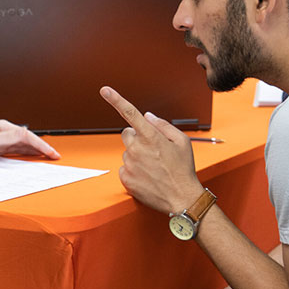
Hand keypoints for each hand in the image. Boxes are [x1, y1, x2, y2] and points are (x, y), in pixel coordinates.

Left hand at [0, 121, 59, 159]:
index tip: (52, 153)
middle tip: (55, 156)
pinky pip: (15, 150)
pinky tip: (28, 156)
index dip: (42, 145)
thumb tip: (27, 134)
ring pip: (23, 144)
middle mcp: (4, 132)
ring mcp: (0, 139)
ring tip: (47, 156)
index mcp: (4, 127)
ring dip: (35, 150)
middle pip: (28, 139)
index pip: (29, 136)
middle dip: (42, 147)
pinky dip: (25, 153)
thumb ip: (10, 137)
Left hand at [100, 86, 202, 213]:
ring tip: (154, 167)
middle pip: (127, 134)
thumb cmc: (183, 169)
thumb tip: (147, 116)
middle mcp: (137, 149)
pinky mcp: (126, 178)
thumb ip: (162, 125)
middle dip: (137, 137)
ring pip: (127, 152)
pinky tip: (148, 176)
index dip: (116, 99)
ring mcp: (129, 164)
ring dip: (137, 155)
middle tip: (152, 149)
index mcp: (151, 137)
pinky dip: (134, 170)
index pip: (130, 113)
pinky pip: (124, 168)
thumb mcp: (181, 141)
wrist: (182, 198)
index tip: (105, 90)